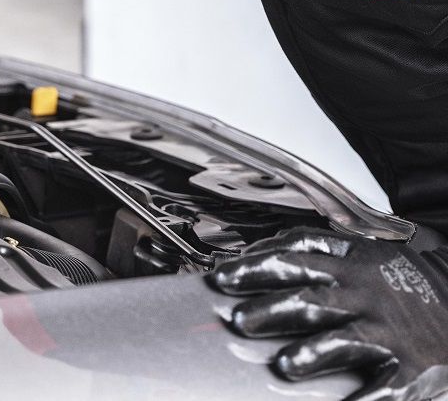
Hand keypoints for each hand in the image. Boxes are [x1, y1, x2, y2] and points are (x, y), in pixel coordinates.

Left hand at [210, 227, 447, 400]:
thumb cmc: (406, 276)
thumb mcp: (366, 248)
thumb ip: (321, 249)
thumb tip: (268, 246)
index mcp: (351, 262)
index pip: (295, 256)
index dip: (256, 263)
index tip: (223, 274)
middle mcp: (364, 292)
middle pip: (310, 298)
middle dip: (270, 308)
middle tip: (237, 319)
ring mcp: (387, 329)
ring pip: (343, 340)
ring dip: (311, 353)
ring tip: (283, 365)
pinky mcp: (410, 366)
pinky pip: (384, 388)